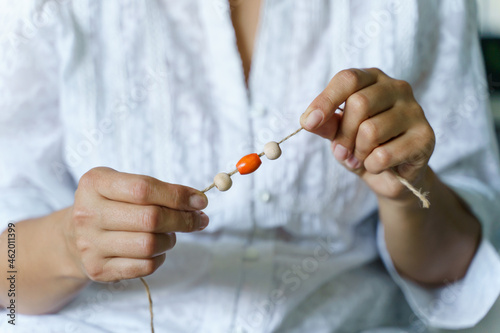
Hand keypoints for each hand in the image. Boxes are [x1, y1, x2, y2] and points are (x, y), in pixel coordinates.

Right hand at [65, 167, 208, 281]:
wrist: (73, 237)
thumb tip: (197, 202)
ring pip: (149, 244)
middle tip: (199, 219)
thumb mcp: (124, 185)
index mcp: (94, 184)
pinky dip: (160, 257)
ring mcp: (90, 244)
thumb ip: (158, 189)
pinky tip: (157, 249)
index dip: (177, 195)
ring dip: (170, 239)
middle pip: (150, 218)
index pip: (143, 189)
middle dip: (183, 219)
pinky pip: (144, 266)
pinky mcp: (98, 269)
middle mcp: (87, 214)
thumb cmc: (111, 205)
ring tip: (170, 234)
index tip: (200, 200)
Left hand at [300, 68, 434, 201]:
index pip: (348, 79)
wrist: (392, 176)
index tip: (308, 123)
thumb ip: (325, 124)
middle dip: (343, 134)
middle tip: (342, 150)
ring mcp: (415, 111)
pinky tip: (379, 165)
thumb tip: (309, 120)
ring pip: (371, 131)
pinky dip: (373, 166)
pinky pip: (384, 155)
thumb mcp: (338, 133)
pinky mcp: (425, 137)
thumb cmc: (363, 146)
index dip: (325, 101)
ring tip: (362, 157)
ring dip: (358, 152)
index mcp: (373, 79)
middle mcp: (397, 88)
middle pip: (359, 103)